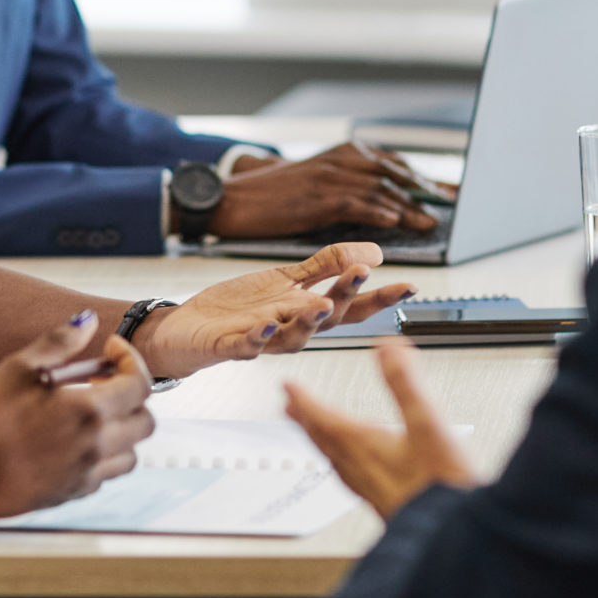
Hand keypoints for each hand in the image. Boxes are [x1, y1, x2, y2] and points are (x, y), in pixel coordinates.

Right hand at [0, 312, 154, 522]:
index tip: (112, 349)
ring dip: (121, 430)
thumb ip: (59, 342)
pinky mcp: (74, 493)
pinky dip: (102, 456)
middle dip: (131, 397)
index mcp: (89, 411)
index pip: (140, 384)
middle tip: (101, 382)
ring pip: (131, 453)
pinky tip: (74, 441)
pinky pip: (106, 474)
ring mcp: (87, 474)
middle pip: (145, 421)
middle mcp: (97, 446)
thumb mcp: (19, 369)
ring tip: (90, 415)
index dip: (131, 360)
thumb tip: (87, 321)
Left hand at [133, 244, 416, 377]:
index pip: (352, 306)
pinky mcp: (230, 346)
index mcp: (308, 313)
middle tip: (362, 274)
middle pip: (328, 319)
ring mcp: (263, 340)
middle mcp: (291, 330)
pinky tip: (268, 325)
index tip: (408, 287)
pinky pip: (248, 346)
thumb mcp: (287, 279)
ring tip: (324, 303)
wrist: (188, 329)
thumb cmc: (239, 309)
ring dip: (310, 321)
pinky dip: (260, 337)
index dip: (380, 298)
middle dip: (346, 297)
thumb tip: (375, 251)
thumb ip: (328, 265)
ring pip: (294, 337)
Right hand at [208, 142, 453, 238]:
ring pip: (379, 188)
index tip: (450, 192)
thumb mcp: (317, 183)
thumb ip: (350, 185)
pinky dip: (378, 211)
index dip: (423, 178)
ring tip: (430, 222)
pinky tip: (395, 221)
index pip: (393, 163)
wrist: (234, 198)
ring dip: (409, 206)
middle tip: (452, 204)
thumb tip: (387, 203)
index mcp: (343, 154)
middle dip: (426, 189)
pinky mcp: (316, 197)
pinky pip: (355, 202)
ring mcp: (329, 176)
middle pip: (394, 172)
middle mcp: (341, 159)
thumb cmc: (274, 197)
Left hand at [283, 339, 475, 518]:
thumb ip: (406, 384)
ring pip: (333, 459)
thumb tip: (387, 348)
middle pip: (322, 439)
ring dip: (319, 440)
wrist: (454, 537)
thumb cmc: (442, 484)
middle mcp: (359, 469)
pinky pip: (350, 476)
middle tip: (287, 405)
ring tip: (312, 431)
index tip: (286, 385)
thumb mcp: (428, 424)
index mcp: (363, 447)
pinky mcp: (383, 503)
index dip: (303, 398)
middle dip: (304, 419)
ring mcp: (370, 489)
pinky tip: (353, 467)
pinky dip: (341, 461)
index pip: (322, 418)